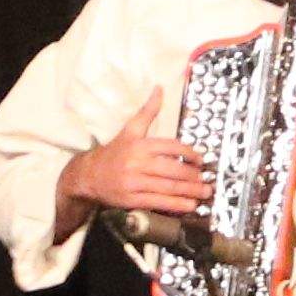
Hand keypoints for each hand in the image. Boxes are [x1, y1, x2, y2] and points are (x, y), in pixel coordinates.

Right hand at [63, 126, 213, 223]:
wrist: (88, 175)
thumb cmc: (114, 152)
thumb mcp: (130, 130)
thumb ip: (147, 111)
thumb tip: (159, 89)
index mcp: (139, 145)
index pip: (170, 147)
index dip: (189, 153)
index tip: (201, 159)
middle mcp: (137, 163)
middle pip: (171, 169)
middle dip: (192, 175)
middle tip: (206, 178)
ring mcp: (134, 182)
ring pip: (167, 187)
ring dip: (189, 191)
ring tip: (204, 192)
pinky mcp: (131, 199)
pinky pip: (157, 202)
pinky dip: (175, 204)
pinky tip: (189, 205)